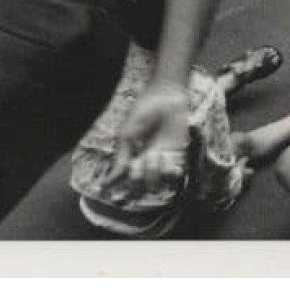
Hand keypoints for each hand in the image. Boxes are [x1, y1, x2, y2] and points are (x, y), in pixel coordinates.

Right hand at [107, 80, 189, 196]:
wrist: (165, 96)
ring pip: (157, 186)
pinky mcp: (178, 156)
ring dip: (153, 175)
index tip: (111, 193)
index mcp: (131, 159)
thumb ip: (121, 158)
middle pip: (140, 189)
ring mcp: (162, 162)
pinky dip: (169, 172)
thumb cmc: (143, 111)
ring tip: (153, 155)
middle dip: (137, 182)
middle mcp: (146, 164)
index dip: (119, 190)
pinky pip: (175, 176)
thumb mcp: (127, 135)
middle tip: (136, 165)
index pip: (125, 182)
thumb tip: (110, 180)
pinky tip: (164, 158)